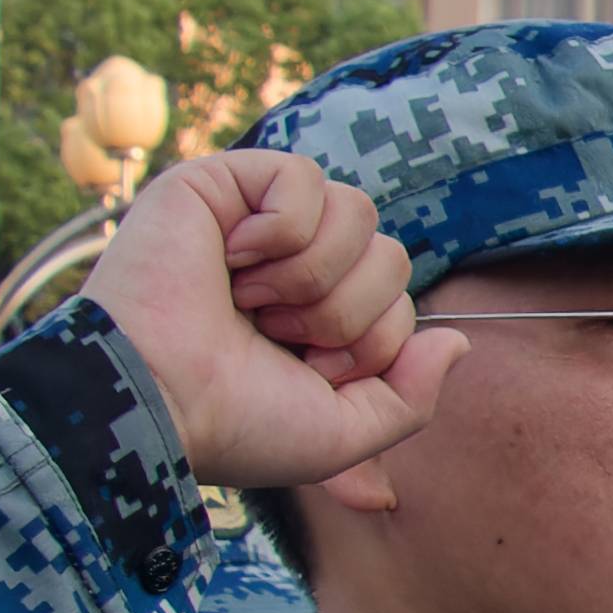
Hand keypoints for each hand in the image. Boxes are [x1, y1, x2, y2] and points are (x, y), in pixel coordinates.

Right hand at [87, 149, 452, 487]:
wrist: (155, 398)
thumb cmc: (235, 422)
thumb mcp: (343, 433)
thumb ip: (411, 395)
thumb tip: (458, 341)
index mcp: (317, 321)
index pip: (402, 304)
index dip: (373, 344)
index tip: (308, 371)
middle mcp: (290, 270)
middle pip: (391, 256)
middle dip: (348, 313)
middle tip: (277, 335)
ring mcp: (256, 224)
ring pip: (359, 212)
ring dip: (314, 275)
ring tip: (251, 302)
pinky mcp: (221, 185)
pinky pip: (305, 179)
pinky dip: (281, 231)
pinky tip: (232, 259)